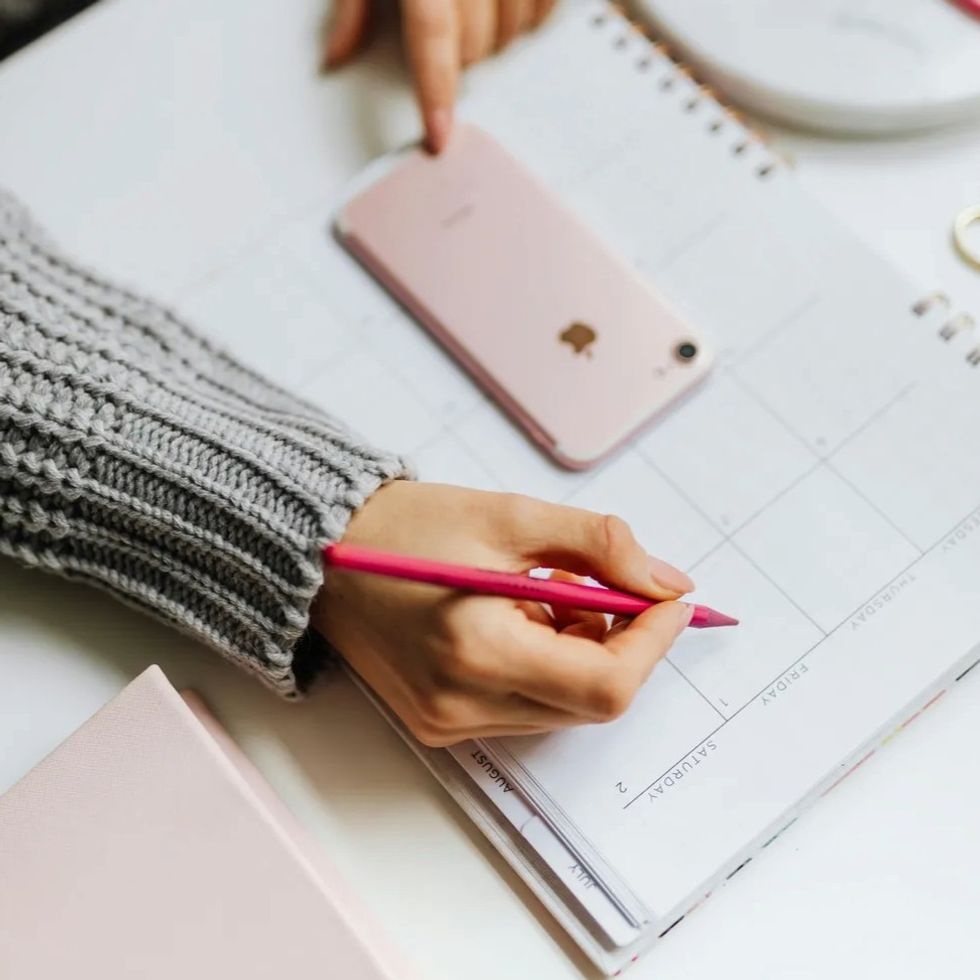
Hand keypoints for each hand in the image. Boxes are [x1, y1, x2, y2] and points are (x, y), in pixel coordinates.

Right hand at [313, 482, 694, 745]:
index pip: (606, 685)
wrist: (322, 555)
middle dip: (620, 644)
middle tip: (609, 587)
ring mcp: (448, 722)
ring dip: (582, 655)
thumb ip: (600, 547)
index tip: (668, 599)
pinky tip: (521, 619)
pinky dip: (546, 666)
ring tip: (548, 594)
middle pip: (591, 703)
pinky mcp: (439, 723)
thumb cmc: (407, 528)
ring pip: (562, 708)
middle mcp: (462, 705)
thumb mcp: (510, 517)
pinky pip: (525, 707)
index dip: (653, 642)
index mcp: (477, 652)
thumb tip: (669, 585)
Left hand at [324, 0, 556, 151]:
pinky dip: (529, 12)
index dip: (436, 93)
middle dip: (460, 52)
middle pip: (475, 43)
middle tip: (449, 25)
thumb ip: (354, 1)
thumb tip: (336, 53)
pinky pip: (546, 8)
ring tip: (478, 0)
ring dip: (495, 32)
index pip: (433, 38)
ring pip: (514, 31)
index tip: (440, 136)